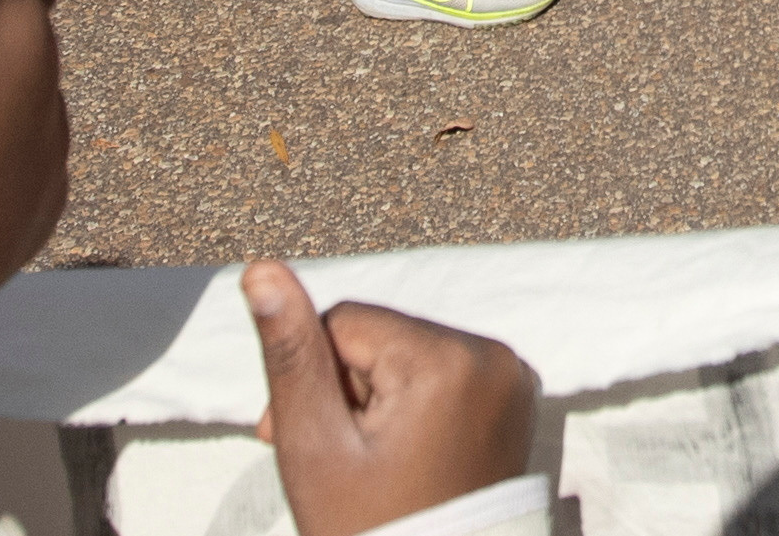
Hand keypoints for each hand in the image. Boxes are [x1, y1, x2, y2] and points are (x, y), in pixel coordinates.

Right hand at [245, 259, 538, 535]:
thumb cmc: (369, 527)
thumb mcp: (314, 443)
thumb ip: (291, 353)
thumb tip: (262, 269)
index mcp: (450, 360)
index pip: (347, 323)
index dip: (313, 378)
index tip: (294, 436)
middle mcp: (494, 355)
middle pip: (383, 337)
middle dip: (348, 389)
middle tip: (340, 459)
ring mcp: (513, 377)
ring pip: (408, 354)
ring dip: (378, 398)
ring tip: (373, 463)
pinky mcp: (516, 396)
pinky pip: (444, 374)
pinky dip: (415, 405)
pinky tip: (405, 456)